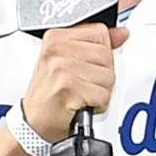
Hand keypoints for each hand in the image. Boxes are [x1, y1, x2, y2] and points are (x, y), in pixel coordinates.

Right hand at [20, 17, 123, 145]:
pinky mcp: (69, 88)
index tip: (88, 64)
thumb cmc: (49, 94)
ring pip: (108, 76)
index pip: (100, 32)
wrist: (33, 123)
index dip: (102, 52)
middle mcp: (57, 50)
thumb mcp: (68, 61)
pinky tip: (82, 104)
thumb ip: (95, 44)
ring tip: (82, 94)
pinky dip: (98, 105)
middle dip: (102, 74)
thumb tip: (122, 33)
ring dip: (100, 91)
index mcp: (56, 38)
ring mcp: (62, 69)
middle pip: (107, 55)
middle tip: (83, 83)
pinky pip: (103, 96)